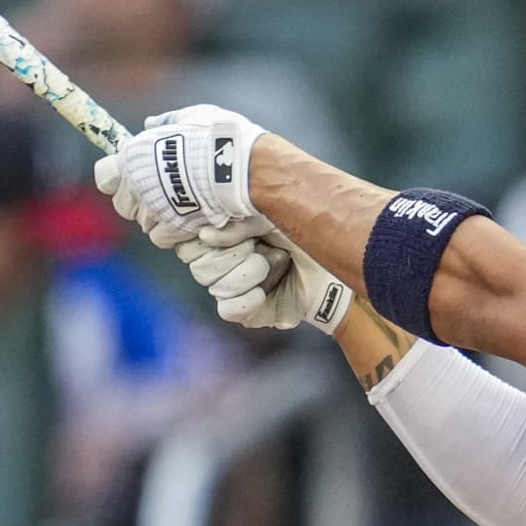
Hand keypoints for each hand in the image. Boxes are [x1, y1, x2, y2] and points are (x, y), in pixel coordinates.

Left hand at [94, 104, 270, 237]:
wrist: (243, 167)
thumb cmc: (219, 137)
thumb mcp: (193, 116)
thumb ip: (168, 122)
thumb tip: (151, 124)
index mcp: (136, 155)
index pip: (105, 175)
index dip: (117, 177)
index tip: (132, 174)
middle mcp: (139, 187)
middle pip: (123, 205)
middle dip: (140, 201)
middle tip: (163, 192)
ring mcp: (155, 210)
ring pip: (145, 224)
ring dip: (159, 218)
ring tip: (184, 205)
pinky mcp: (174, 229)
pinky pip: (164, 238)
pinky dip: (174, 233)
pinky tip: (192, 219)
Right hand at [177, 221, 352, 334]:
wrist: (337, 261)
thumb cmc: (305, 230)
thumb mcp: (269, 214)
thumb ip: (237, 221)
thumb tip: (205, 235)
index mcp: (224, 234)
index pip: (188, 240)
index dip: (200, 236)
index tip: (219, 227)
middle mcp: (224, 261)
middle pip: (198, 264)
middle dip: (230, 254)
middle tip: (259, 246)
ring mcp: (235, 288)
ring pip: (213, 285)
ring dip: (246, 273)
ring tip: (274, 262)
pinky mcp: (249, 311)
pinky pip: (227, 309)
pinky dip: (245, 299)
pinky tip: (263, 291)